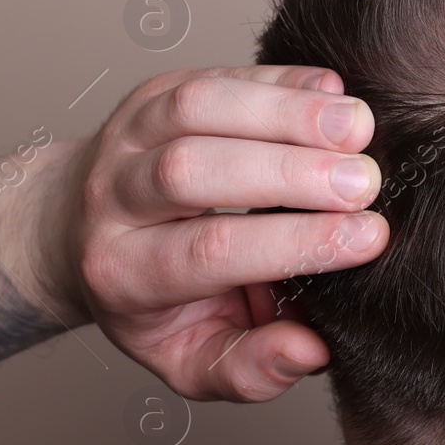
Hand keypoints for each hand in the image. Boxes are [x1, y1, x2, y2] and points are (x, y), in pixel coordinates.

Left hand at [49, 66, 390, 400]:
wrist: (75, 233)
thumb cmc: (155, 302)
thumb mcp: (190, 358)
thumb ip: (249, 369)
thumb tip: (308, 351)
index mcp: (125, 273)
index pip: (210, 253)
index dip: (294, 242)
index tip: (369, 238)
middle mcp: (113, 199)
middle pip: (194, 172)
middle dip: (289, 173)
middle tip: (367, 182)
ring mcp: (128, 136)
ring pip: (199, 108)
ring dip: (286, 113)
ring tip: (359, 128)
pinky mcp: (155, 93)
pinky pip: (217, 75)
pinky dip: (281, 79)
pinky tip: (336, 94)